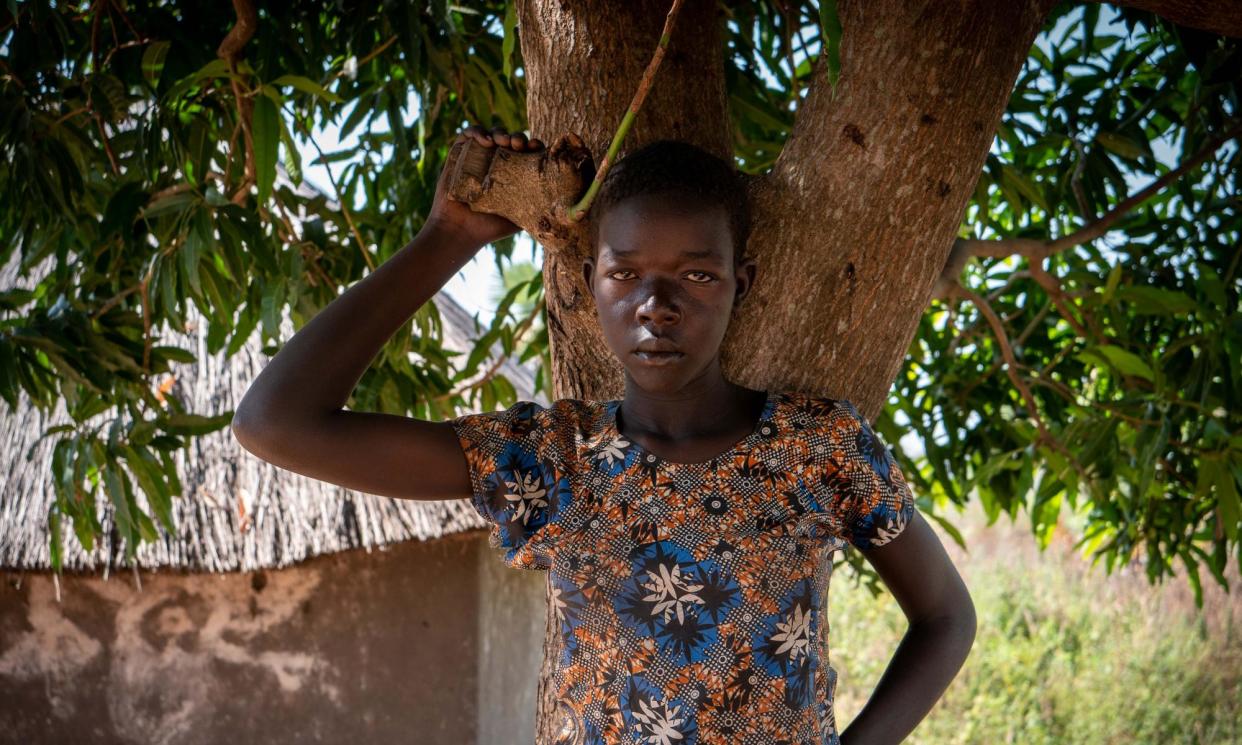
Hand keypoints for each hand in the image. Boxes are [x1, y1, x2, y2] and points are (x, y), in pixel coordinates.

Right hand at [425, 124, 545, 249]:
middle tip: (519, 144)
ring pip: (494, 133)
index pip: (530, 151)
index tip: (536, 147)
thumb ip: (541, 208)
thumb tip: (568, 206)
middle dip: (518, 137)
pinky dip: (478, 131)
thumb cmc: (493, 227)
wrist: (462, 230)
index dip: (535, 145)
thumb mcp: (524, 218)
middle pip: (513, 139)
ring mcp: (480, 155)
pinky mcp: (460, 153)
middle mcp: (499, 162)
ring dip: (501, 132)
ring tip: (503, 141)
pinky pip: (470, 133)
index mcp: (516, 172)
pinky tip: (485, 140)